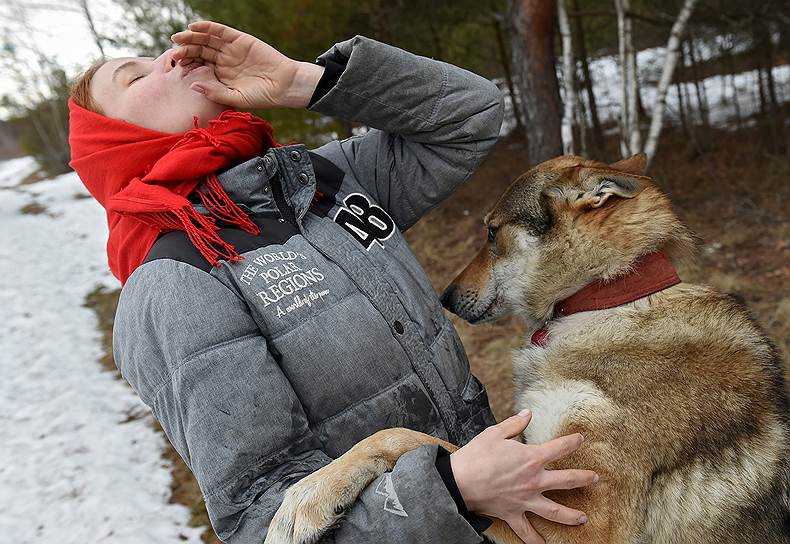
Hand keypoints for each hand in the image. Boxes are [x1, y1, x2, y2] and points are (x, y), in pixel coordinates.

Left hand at [170, 20, 324, 109]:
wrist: (284, 86)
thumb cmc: (262, 96)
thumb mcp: (235, 98)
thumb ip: (214, 92)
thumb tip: (193, 86)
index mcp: (220, 75)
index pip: (199, 65)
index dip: (187, 63)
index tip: (176, 64)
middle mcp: (224, 60)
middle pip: (200, 50)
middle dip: (186, 49)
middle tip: (174, 50)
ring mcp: (231, 49)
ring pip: (207, 39)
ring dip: (193, 37)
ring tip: (179, 37)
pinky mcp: (240, 39)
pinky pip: (221, 31)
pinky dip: (208, 27)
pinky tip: (195, 27)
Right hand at [450, 410, 597, 543]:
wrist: (460, 481)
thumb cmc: (477, 456)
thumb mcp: (495, 433)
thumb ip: (515, 423)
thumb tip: (528, 413)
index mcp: (532, 458)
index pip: (560, 448)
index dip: (573, 442)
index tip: (581, 439)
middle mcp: (534, 480)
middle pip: (567, 480)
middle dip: (584, 479)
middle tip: (595, 478)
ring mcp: (526, 500)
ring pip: (556, 511)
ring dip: (572, 515)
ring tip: (584, 518)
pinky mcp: (514, 514)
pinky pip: (527, 532)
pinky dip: (535, 541)